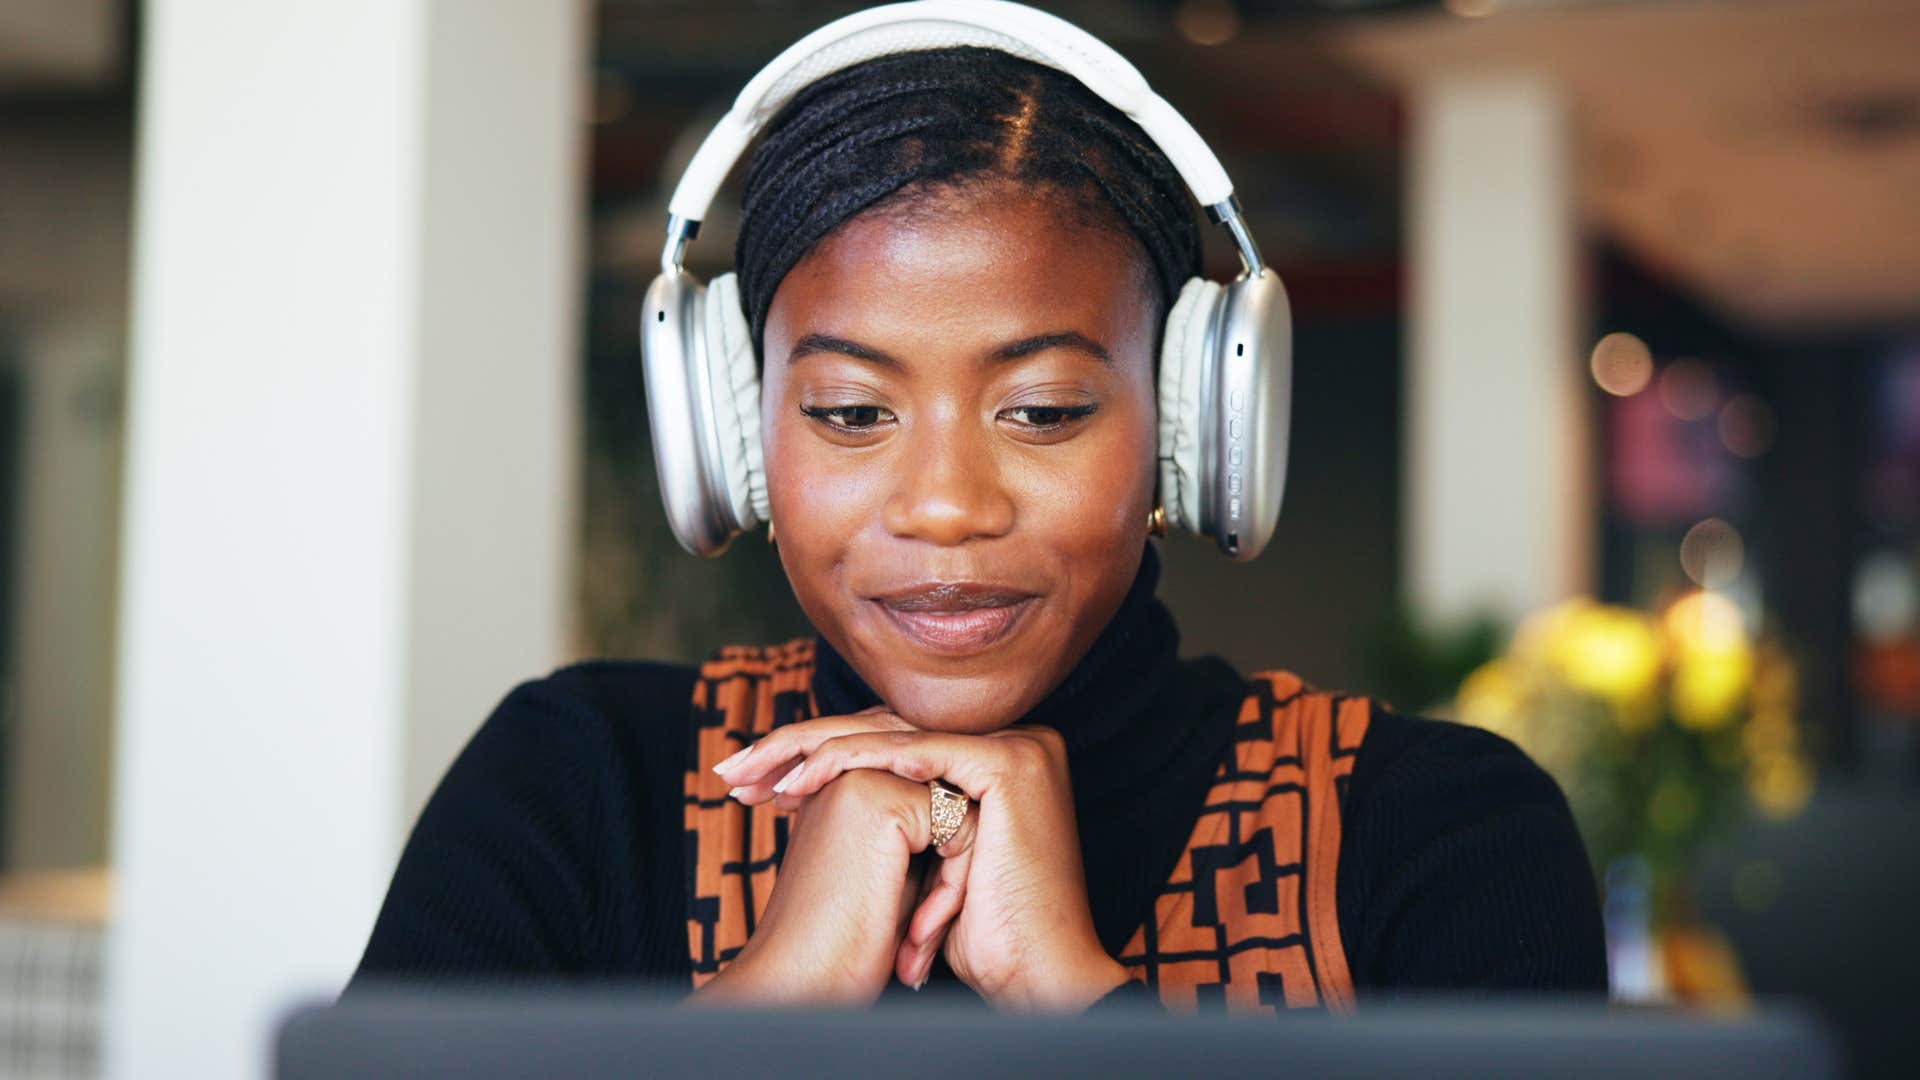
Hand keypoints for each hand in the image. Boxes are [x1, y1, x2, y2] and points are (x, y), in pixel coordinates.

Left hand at [719, 718, 1130, 1010]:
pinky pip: (921, 755)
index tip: (751, 782)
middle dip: (800, 750)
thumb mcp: (922, 863)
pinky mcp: (1010, 766)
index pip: (889, 742)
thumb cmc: (982, 936)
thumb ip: (891, 814)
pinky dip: (863, 761)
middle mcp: (1011, 743)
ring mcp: (1016, 749)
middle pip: (886, 734)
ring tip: (761, 778)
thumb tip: (815, 780)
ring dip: (817, 754)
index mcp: (991, 759)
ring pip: (896, 739)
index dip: (815, 758)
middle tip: (734, 772)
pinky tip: (809, 774)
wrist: (1034, 975)